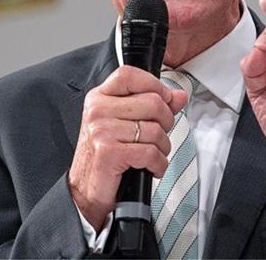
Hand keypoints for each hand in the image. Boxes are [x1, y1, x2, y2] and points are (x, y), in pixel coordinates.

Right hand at [68, 65, 187, 230]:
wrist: (86, 191)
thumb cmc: (107, 155)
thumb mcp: (126, 124)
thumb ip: (153, 105)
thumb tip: (179, 96)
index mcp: (99, 98)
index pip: (130, 74)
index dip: (154, 85)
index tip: (164, 100)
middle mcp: (98, 110)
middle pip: (153, 102)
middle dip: (166, 122)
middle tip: (158, 136)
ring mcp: (102, 130)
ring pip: (156, 130)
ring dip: (163, 147)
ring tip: (152, 154)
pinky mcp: (109, 152)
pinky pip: (151, 152)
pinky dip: (158, 164)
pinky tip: (151, 168)